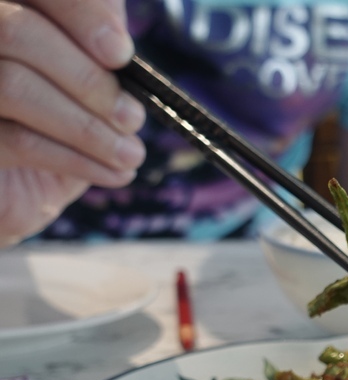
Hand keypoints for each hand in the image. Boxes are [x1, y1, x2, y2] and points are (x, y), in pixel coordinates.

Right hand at [0, 0, 142, 245]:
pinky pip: (16, 140)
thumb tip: (116, 37)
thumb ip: (95, 48)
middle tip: (132, 116)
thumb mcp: (84, 83)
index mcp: (9, 12)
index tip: (120, 54)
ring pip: (13, 84)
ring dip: (87, 126)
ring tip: (131, 153)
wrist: (18, 191)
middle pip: (17, 31)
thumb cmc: (57, 128)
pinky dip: (77, 159)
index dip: (81, 13)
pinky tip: (114, 172)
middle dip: (87, 79)